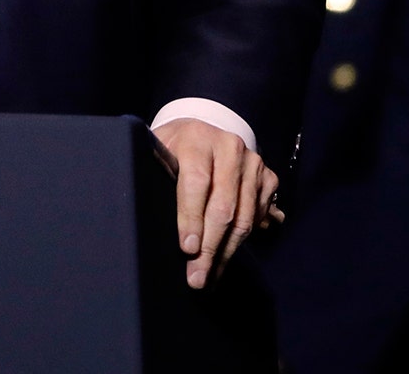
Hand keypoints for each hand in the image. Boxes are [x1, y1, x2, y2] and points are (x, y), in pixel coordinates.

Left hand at [151, 118, 281, 289]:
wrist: (202, 131)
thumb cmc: (172, 148)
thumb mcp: (157, 150)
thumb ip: (154, 173)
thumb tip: (140, 208)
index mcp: (197, 139)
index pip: (196, 181)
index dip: (191, 217)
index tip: (187, 248)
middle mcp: (230, 148)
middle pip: (223, 205)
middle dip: (209, 247)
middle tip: (197, 277)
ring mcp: (253, 163)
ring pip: (244, 217)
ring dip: (226, 252)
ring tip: (210, 276)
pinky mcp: (268, 177)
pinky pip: (258, 217)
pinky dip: (244, 240)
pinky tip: (225, 258)